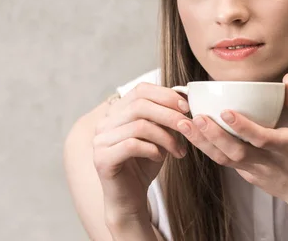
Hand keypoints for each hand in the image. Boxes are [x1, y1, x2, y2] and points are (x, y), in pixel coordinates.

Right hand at [92, 83, 188, 224]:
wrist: (131, 199)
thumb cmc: (146, 164)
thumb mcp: (160, 135)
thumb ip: (165, 116)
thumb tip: (184, 97)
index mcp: (117, 112)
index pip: (141, 90)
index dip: (165, 95)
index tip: (186, 107)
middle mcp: (105, 122)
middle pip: (140, 105)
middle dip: (169, 114)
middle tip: (188, 126)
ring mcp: (100, 140)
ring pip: (139, 125)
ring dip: (166, 136)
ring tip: (178, 149)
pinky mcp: (102, 159)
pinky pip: (132, 145)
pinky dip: (152, 149)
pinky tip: (160, 157)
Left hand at [175, 73, 287, 207]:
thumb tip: (287, 79)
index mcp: (287, 147)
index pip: (262, 138)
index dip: (243, 126)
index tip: (225, 112)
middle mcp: (267, 161)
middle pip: (235, 151)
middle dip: (213, 135)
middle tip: (194, 117)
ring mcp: (255, 171)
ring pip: (224, 159)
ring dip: (202, 142)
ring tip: (183, 125)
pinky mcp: (247, 175)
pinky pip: (225, 161)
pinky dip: (208, 148)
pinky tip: (193, 133)